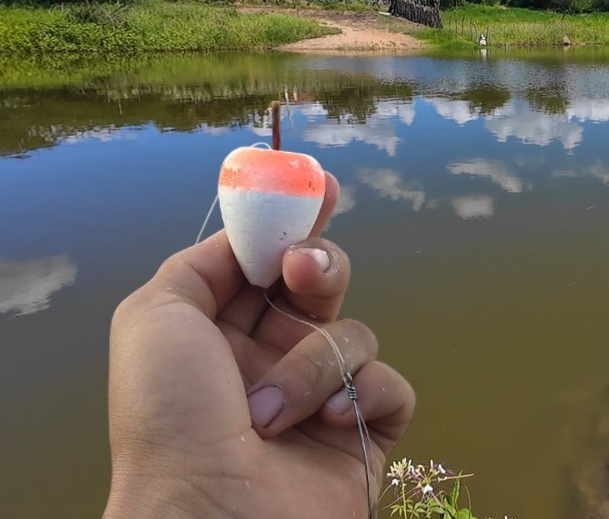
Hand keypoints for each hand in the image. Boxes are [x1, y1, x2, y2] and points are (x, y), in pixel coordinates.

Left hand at [105, 174, 414, 517]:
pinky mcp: (366, 433)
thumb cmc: (171, 417)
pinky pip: (391, 386)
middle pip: (323, 282)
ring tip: (270, 412)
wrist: (210, 512)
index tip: (320, 185)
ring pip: (356, 334)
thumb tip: (253, 236)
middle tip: (302, 273)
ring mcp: (323, 396)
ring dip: (314, 364)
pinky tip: (326, 421)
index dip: (296, 220)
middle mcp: (275, 358)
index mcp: (223, 332)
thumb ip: (205, 261)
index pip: (268, 261)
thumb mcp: (155, 316)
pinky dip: (362, 396)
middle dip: (320, 266)